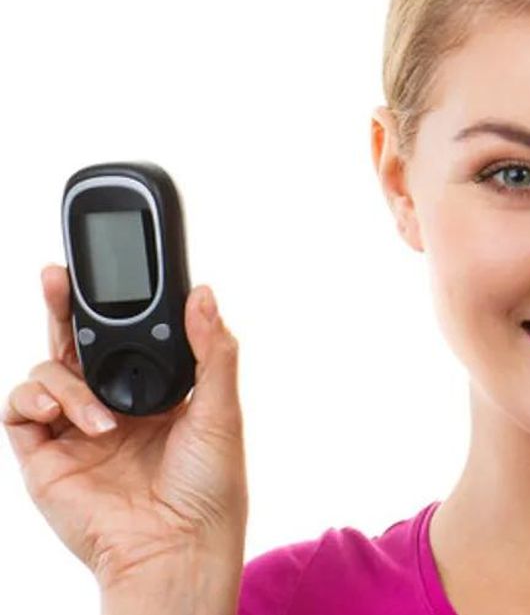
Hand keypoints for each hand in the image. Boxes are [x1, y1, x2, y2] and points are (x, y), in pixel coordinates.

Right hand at [4, 265, 248, 590]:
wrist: (176, 548)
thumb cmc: (209, 489)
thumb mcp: (222, 410)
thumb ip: (213, 351)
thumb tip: (205, 294)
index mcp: (155, 390)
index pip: (125, 335)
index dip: (111, 304)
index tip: (110, 269)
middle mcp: (112, 405)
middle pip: (75, 342)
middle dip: (62, 306)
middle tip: (56, 275)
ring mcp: (76, 429)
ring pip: (47, 371)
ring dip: (66, 380)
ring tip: (100, 418)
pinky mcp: (45, 455)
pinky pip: (18, 409)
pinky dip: (36, 399)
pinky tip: (64, 414)